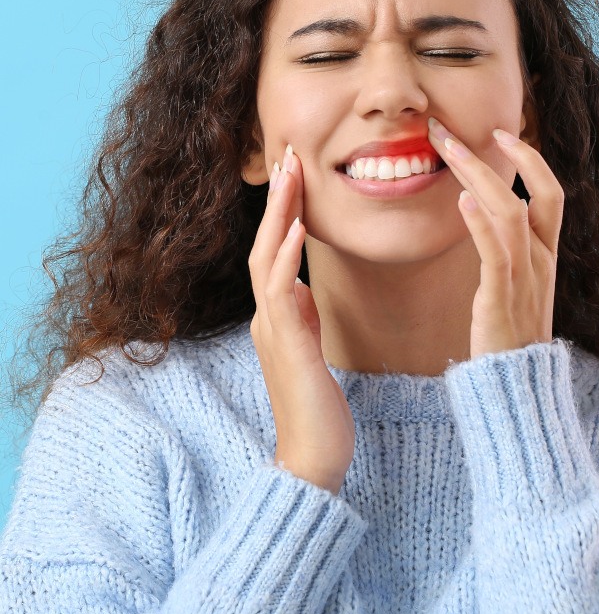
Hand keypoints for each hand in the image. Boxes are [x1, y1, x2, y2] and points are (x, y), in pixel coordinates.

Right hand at [248, 144, 355, 495]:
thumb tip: (300, 287)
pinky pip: (279, 293)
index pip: (276, 252)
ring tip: (291, 174)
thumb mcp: (311, 351)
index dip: (285, 212)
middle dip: (278, 199)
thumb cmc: (318, 408)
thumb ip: (302, 317)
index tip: (298, 175)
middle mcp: (268, 317)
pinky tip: (297, 230)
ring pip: (265, 259)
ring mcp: (272, 330)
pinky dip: (285, 258)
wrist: (313, 458)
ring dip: (279, 214)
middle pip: (265, 244)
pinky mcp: (285, 346)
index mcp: (277, 316)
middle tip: (290, 154)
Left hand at [427, 118, 563, 360]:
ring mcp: (525, 279)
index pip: (551, 194)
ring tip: (446, 150)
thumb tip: (482, 218)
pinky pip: (496, 253)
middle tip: (450, 130)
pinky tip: (461, 198)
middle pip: (532, 194)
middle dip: (496, 156)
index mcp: (547, 256)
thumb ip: (506, 253)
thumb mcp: (516, 287)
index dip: (531, 159)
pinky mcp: (500, 298)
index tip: (500, 133)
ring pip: (511, 214)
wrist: (517, 387)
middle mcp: (542, 261)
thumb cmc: (508, 336)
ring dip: (478, 176)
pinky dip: (479, 223)